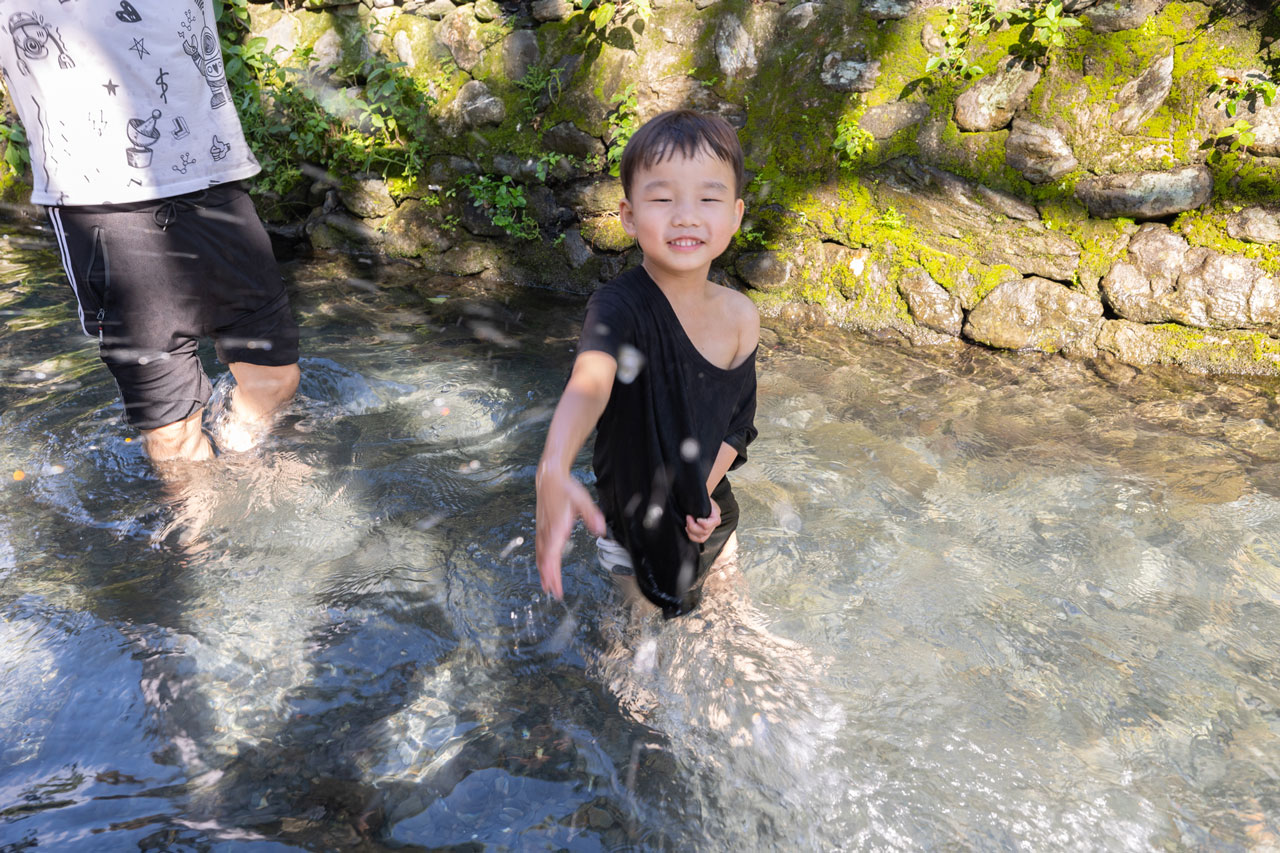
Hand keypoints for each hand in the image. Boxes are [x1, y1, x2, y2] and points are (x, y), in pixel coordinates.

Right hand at [535, 466, 605, 598]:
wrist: (548, 478)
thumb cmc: (566, 489)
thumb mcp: (583, 500)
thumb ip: (592, 515)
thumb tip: (601, 529)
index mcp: (556, 528)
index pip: (553, 557)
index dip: (553, 574)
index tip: (556, 588)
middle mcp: (547, 532)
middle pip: (545, 560)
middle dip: (549, 578)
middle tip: (553, 594)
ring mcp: (542, 530)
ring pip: (541, 556)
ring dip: (544, 572)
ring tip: (546, 586)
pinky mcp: (542, 528)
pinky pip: (540, 549)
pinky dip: (541, 561)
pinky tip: (543, 567)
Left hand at [685, 498, 720, 543]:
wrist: (701, 501)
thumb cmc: (701, 499)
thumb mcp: (703, 499)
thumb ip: (700, 503)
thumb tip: (693, 508)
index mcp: (716, 515)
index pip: (713, 523)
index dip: (703, 522)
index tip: (695, 517)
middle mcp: (714, 524)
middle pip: (705, 531)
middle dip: (693, 526)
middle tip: (688, 517)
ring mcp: (710, 531)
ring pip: (701, 538)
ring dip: (691, 531)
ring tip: (687, 524)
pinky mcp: (704, 534)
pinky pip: (699, 540)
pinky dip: (692, 536)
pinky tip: (688, 529)